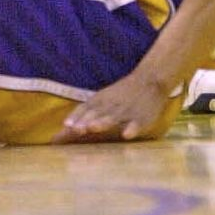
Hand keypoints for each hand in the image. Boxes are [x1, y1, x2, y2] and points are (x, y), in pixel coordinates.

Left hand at [55, 69, 180, 142]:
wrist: (150, 79)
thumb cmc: (122, 94)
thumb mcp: (103, 98)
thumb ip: (87, 112)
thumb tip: (64, 126)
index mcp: (101, 100)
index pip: (85, 108)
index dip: (76, 117)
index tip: (66, 126)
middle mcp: (111, 105)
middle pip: (96, 113)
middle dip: (86, 121)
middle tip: (75, 130)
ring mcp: (126, 111)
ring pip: (113, 117)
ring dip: (103, 122)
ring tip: (93, 128)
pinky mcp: (141, 117)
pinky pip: (136, 123)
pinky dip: (131, 129)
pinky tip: (126, 135)